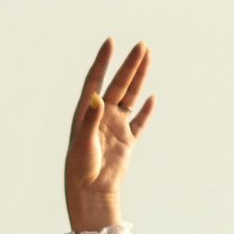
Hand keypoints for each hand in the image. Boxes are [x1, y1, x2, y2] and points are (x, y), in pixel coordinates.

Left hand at [63, 38, 153, 231]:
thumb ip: (91, 118)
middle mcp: (102, 116)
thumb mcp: (83, 141)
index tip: (110, 42)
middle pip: (119, 85)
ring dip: (139, 79)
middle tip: (142, 45)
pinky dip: (147, 111)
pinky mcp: (127, 141)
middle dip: (130, 65)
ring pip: (131, 97)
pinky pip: (139, 122)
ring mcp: (116, 127)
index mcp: (87, 112)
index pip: (95, 80)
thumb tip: (97, 96)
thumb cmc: (81, 168)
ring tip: (148, 59)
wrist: (91, 192)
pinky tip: (153, 96)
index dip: (103, 61)